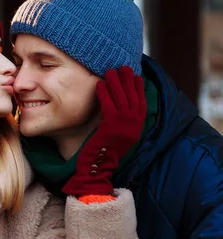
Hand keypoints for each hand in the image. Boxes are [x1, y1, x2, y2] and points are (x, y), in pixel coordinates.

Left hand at [62, 66, 145, 196]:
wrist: (98, 171)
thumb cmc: (103, 155)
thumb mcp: (118, 138)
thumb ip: (122, 124)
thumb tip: (119, 108)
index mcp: (137, 129)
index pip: (142, 104)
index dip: (139, 89)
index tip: (136, 76)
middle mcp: (133, 127)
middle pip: (133, 98)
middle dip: (129, 81)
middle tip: (124, 67)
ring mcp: (123, 127)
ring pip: (121, 99)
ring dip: (116, 83)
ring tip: (111, 71)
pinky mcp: (111, 127)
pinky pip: (109, 105)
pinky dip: (105, 93)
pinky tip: (100, 84)